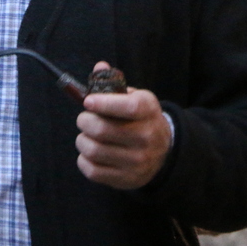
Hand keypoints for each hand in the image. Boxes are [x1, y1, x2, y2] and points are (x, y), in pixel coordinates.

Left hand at [76, 62, 171, 189]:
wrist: (164, 150)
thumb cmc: (139, 118)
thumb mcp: (134, 97)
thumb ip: (113, 83)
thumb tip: (100, 66)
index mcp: (148, 110)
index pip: (128, 107)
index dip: (104, 103)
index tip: (88, 102)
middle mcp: (146, 137)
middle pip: (102, 129)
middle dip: (84, 121)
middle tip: (84, 119)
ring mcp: (138, 161)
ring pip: (93, 150)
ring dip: (82, 141)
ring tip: (86, 136)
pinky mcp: (127, 179)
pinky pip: (93, 171)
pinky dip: (84, 160)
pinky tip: (89, 153)